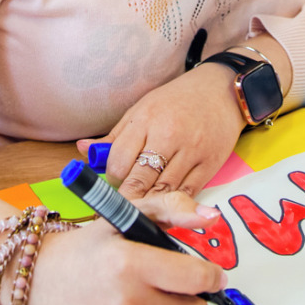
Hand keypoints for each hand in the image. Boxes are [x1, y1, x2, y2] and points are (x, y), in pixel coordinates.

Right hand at [24, 194, 225, 304]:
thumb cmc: (88, 248)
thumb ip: (172, 208)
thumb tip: (210, 217)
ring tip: (157, 303)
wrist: (39, 282)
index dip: (211, 276)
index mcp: (130, 263)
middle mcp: (126, 303)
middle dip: (196, 303)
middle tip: (181, 291)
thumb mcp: (125, 215)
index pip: (197, 279)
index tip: (209, 275)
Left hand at [80, 63, 245, 200]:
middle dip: (127, 198)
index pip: (118, 161)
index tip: (111, 188)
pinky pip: (186, 194)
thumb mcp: (142, 109)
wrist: (221, 91)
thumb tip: (82, 150)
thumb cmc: (178, 100)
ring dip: (148, 205)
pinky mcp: (209, 165)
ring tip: (139, 213)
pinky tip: (164, 207)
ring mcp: (191, 151)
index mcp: (145, 119)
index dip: (111, 181)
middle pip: (138, 180)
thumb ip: (114, 136)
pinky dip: (173, 204)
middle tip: (121, 209)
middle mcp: (168, 135)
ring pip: (162, 191)